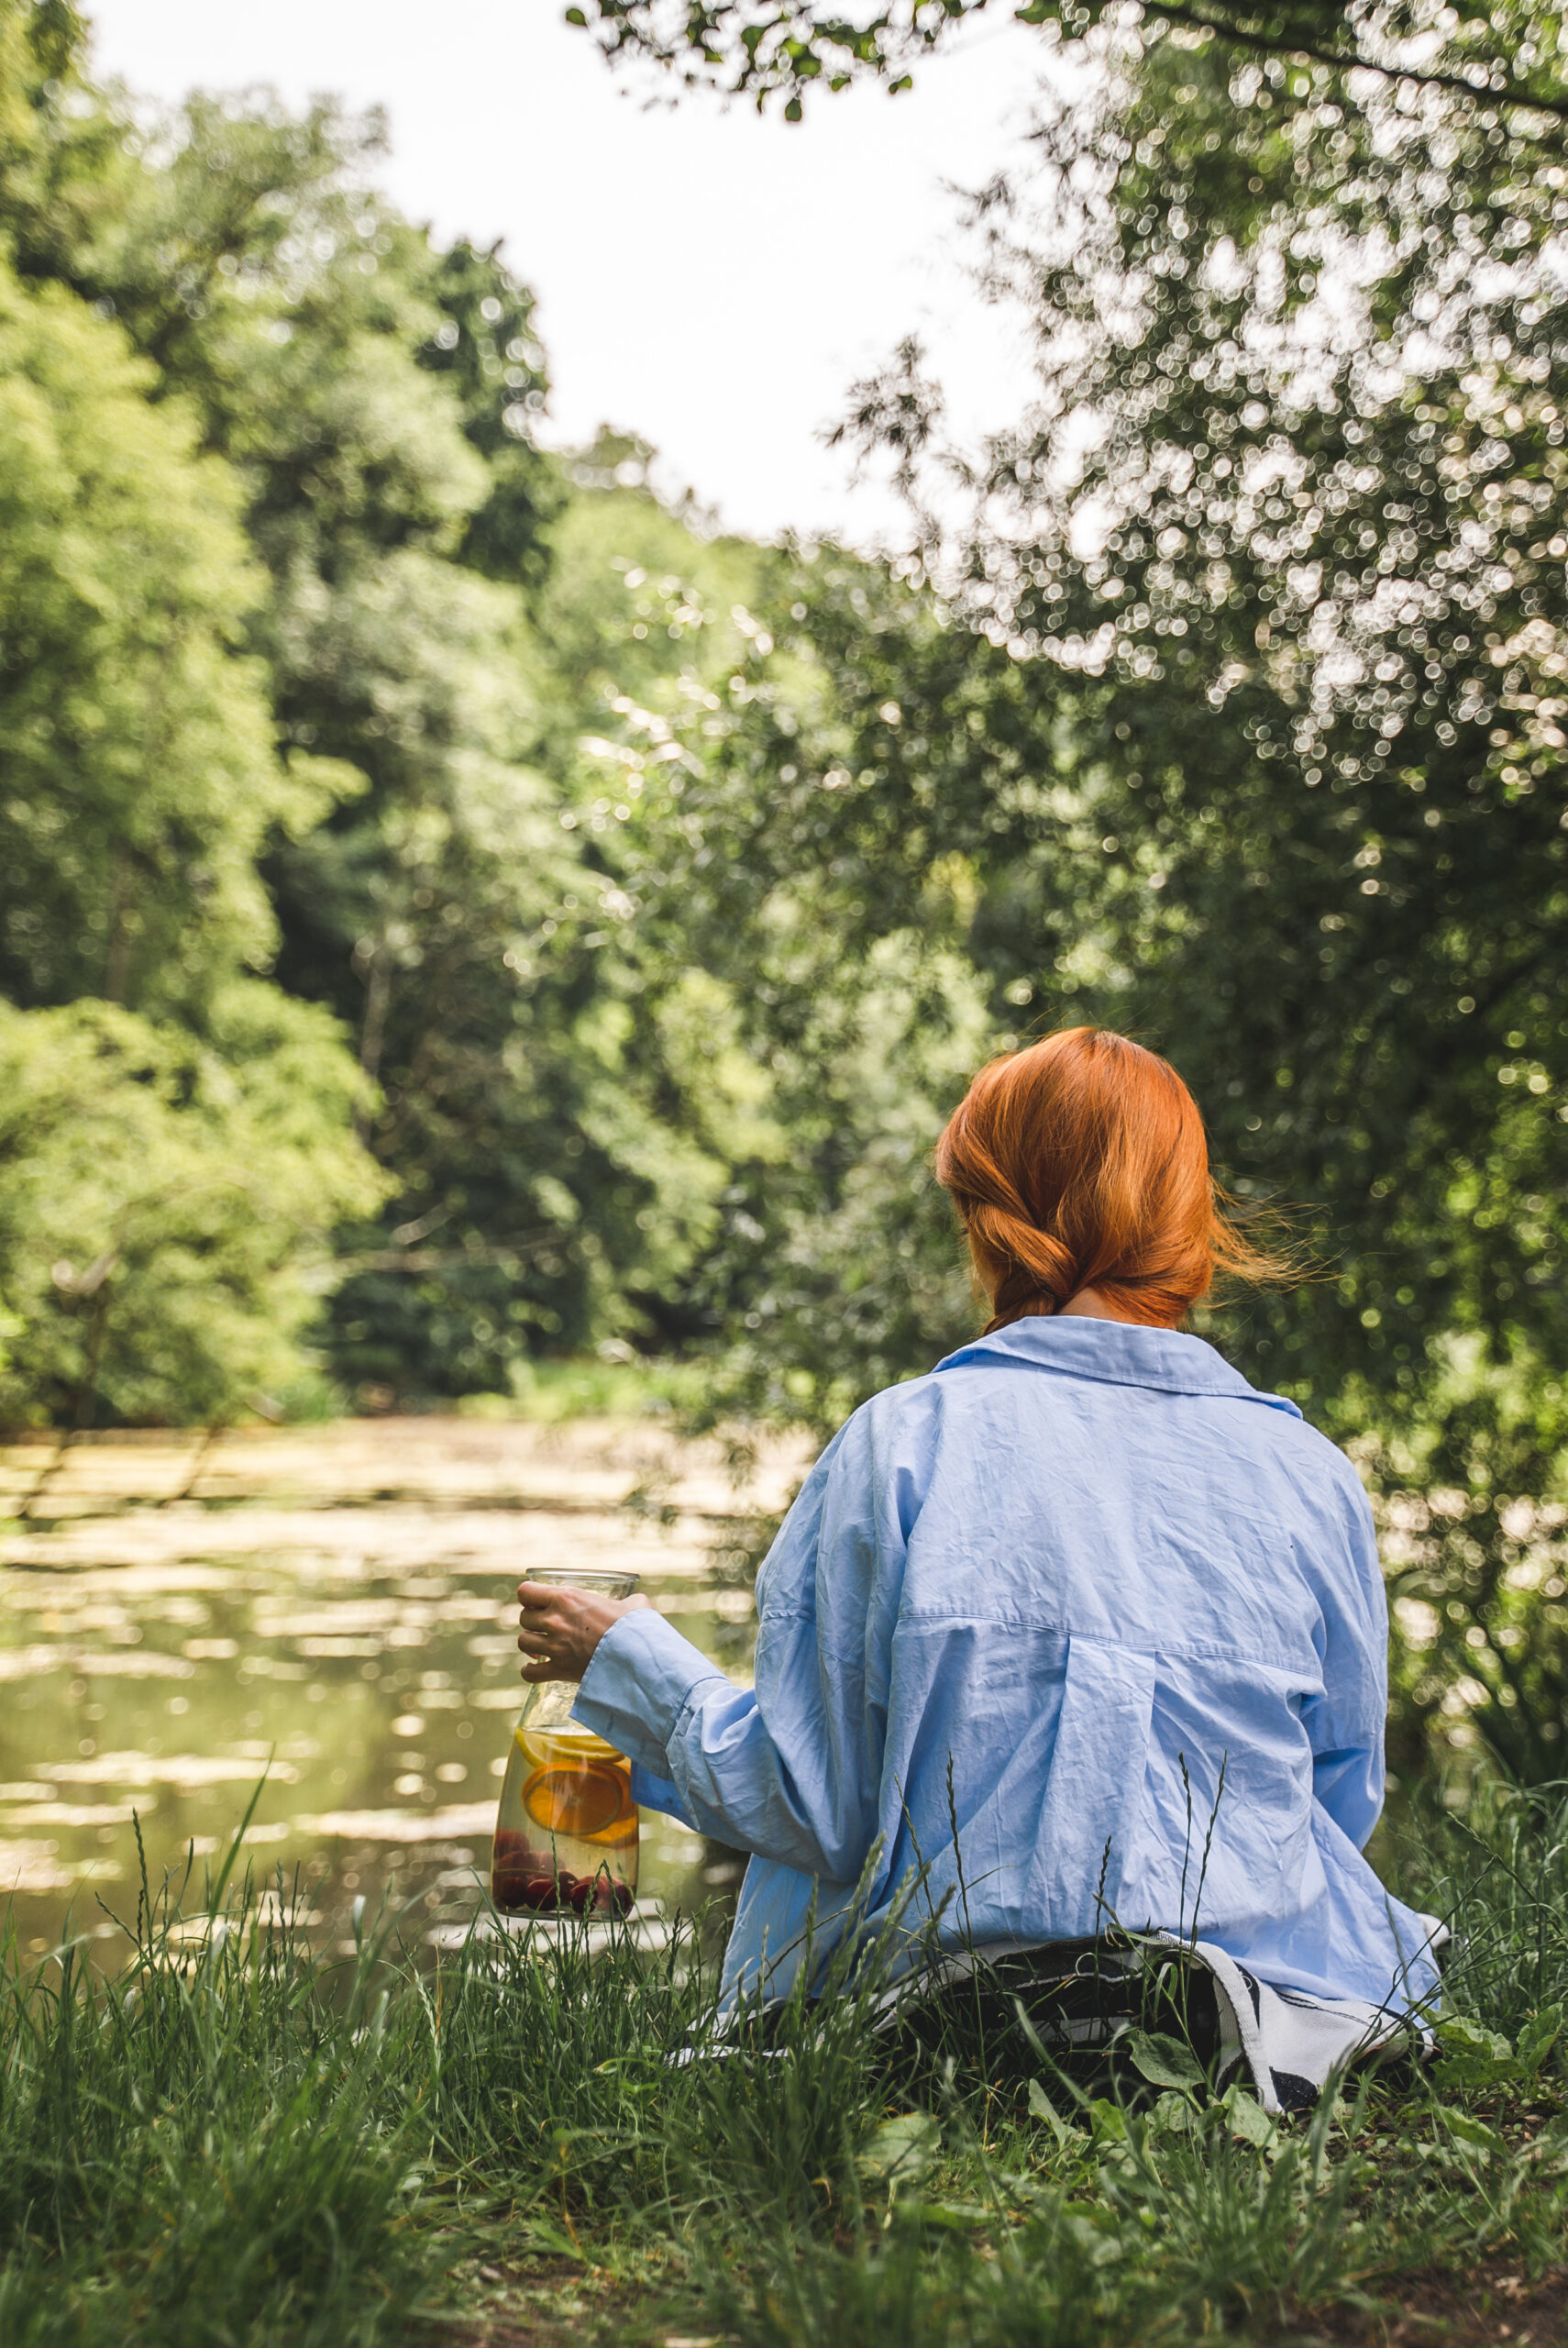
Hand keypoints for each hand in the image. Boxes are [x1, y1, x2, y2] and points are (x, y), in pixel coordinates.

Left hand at [516, 1581, 650, 1683]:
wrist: (638, 1658)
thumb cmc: (636, 1626)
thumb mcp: (633, 1603)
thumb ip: (626, 1601)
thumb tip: (634, 1605)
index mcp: (567, 1598)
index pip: (525, 1591)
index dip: (529, 1596)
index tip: (538, 1602)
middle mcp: (555, 1620)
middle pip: (523, 1618)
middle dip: (532, 1621)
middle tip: (545, 1626)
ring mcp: (555, 1647)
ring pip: (523, 1643)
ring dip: (531, 1644)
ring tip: (541, 1646)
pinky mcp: (560, 1670)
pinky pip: (530, 1673)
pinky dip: (530, 1672)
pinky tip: (535, 1669)